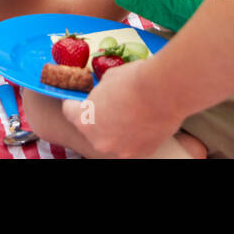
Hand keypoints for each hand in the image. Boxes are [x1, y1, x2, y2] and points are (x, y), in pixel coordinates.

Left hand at [62, 54, 180, 156]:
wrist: (164, 91)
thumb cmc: (133, 80)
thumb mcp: (106, 79)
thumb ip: (100, 93)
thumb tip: (103, 95)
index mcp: (84, 121)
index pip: (69, 112)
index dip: (74, 104)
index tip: (79, 100)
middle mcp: (99, 141)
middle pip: (91, 130)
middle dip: (98, 118)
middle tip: (110, 106)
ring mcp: (120, 150)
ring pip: (112, 140)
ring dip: (116, 130)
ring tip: (130, 114)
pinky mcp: (141, 153)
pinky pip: (131, 144)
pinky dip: (134, 136)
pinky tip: (142, 121)